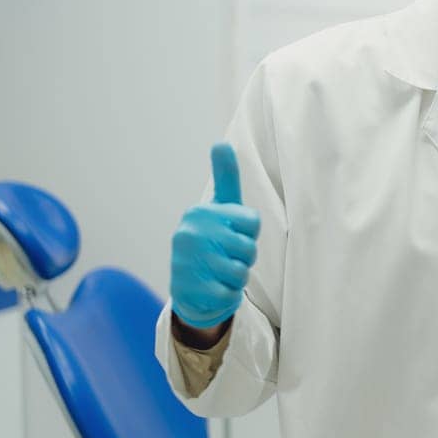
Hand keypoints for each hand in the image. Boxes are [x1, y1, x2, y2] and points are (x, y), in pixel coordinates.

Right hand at [170, 143, 260, 329]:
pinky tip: (215, 288)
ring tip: (223, 271)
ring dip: (238, 276)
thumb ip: (225, 177)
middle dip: (246, 256)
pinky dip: (229, 294)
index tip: (235, 233)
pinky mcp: (189, 290)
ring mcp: (186, 263)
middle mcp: (189, 234)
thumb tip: (221, 143)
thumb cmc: (213, 239)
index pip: (251, 222)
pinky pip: (230, 294)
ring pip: (240, 272)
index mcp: (200, 213)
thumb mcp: (221, 206)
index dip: (250, 233)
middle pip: (247, 248)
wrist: (190, 286)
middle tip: (230, 256)